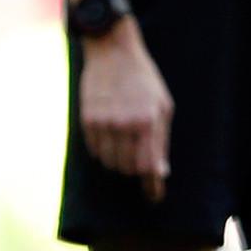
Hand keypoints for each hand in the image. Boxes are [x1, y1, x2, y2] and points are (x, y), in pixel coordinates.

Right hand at [79, 22, 172, 203]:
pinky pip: (94, 150)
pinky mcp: (87, 119)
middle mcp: (124, 124)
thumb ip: (161, 141)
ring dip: (117, 161)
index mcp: (148, 121)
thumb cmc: (143, 80)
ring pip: (109, 162)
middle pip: (127, 168)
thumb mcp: (162, 106)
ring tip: (124, 147)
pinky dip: (103, 150)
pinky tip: (110, 136)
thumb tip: (160, 172)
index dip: (152, 186)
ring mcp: (103, 122)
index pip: (148, 166)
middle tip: (138, 161)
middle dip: (134, 170)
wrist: (112, 52)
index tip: (154, 197)